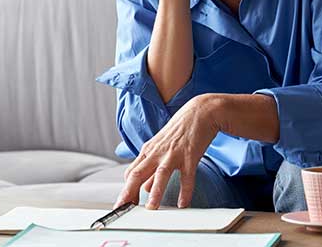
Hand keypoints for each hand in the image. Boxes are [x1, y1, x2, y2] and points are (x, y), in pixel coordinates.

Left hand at [115, 94, 222, 209]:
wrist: (200, 112)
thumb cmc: (179, 131)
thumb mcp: (161, 148)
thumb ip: (152, 168)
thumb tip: (144, 187)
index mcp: (148, 151)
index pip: (131, 173)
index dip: (125, 189)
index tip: (122, 204)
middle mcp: (157, 152)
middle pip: (138, 173)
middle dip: (129, 192)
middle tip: (123, 208)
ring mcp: (173, 154)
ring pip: (160, 174)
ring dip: (155, 192)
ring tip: (151, 208)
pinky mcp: (190, 155)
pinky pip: (187, 176)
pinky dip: (185, 191)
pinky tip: (183, 204)